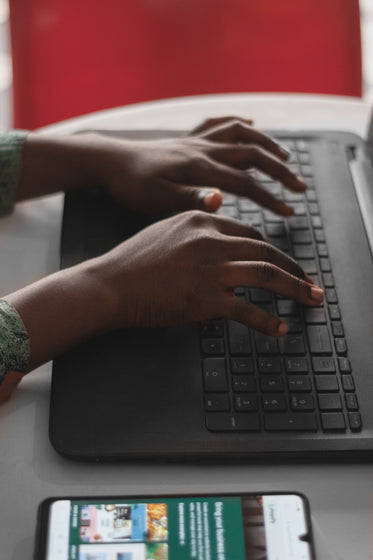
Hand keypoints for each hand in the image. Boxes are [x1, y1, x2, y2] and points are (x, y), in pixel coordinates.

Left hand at [97, 116, 306, 214]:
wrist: (108, 161)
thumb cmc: (131, 186)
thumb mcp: (157, 200)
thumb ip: (190, 199)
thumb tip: (222, 199)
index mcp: (199, 169)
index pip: (245, 183)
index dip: (270, 198)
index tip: (289, 212)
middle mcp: (203, 150)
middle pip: (252, 155)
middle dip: (280, 170)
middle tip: (300, 187)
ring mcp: (196, 141)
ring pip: (240, 134)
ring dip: (267, 144)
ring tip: (286, 156)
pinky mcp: (187, 138)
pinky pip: (218, 123)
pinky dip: (238, 122)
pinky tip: (250, 124)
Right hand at [98, 211, 322, 335]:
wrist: (110, 284)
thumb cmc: (134, 261)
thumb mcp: (167, 231)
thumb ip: (198, 234)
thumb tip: (224, 248)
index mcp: (201, 221)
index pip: (251, 234)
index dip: (274, 251)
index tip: (287, 264)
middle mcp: (210, 240)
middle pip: (265, 250)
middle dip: (295, 269)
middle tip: (311, 284)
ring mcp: (208, 269)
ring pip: (265, 274)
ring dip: (295, 288)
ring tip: (312, 300)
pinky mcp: (204, 299)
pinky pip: (246, 310)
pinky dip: (267, 321)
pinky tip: (280, 329)